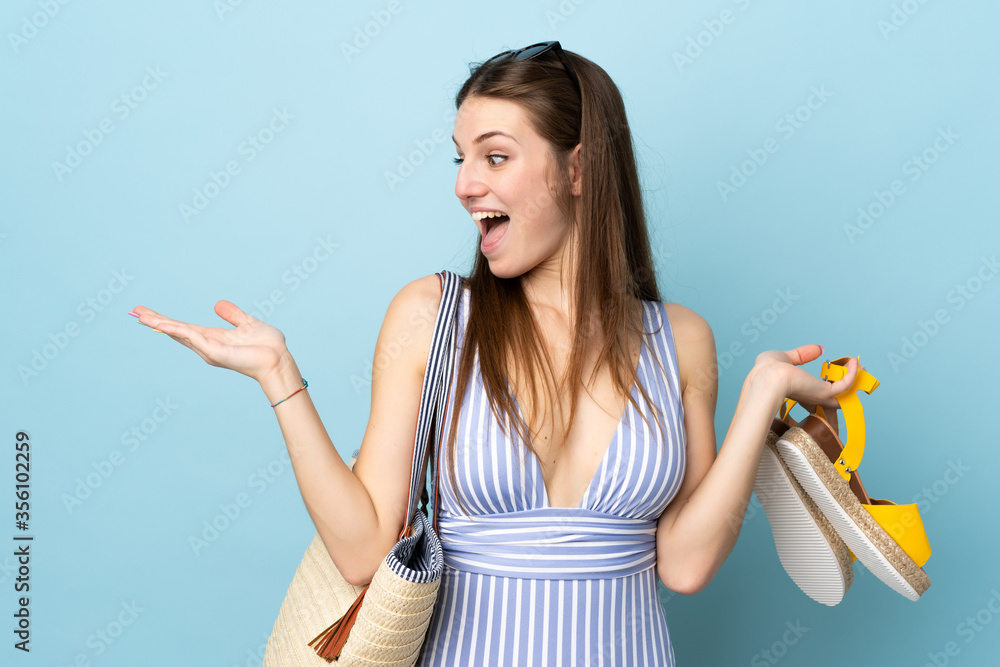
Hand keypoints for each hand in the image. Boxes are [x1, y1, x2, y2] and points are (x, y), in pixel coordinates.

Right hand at [131, 301, 290, 382]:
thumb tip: (218, 304)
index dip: (165, 320)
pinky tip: (164, 324)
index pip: (183, 327)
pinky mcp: (215, 352)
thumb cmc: (267, 346)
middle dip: (155, 321)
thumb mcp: (247, 324)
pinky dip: (177, 330)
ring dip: (160, 324)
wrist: (279, 359)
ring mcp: (209, 349)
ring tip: (140, 316)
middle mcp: (206, 345)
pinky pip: (193, 337)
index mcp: (212, 338)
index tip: (147, 312)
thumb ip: (233, 315)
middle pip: (175, 331)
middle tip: (134, 312)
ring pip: (179, 333)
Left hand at [753, 345, 860, 432]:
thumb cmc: (768, 369)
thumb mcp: (785, 357)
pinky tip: (854, 361)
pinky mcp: (825, 393)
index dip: (823, 388)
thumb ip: (803, 354)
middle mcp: (808, 397)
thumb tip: (819, 348)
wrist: (769, 377)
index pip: (811, 398)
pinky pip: (845, 385)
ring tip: (861, 366)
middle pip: (831, 399)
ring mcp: (818, 397)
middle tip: (853, 371)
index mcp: (796, 391)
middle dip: (844, 386)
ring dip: (853, 379)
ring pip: (842, 393)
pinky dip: (853, 373)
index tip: (832, 375)